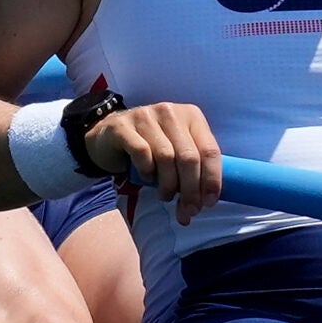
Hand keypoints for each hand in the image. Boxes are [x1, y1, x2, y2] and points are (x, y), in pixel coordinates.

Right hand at [84, 102, 221, 224]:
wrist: (109, 135)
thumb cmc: (151, 146)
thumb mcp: (177, 150)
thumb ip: (193, 170)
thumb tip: (203, 203)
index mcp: (192, 116)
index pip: (210, 150)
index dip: (212, 179)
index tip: (209, 202)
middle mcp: (171, 112)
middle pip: (189, 157)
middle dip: (191, 189)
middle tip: (188, 209)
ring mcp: (146, 116)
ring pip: (166, 157)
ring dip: (168, 184)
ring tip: (165, 196)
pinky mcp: (123, 126)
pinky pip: (141, 152)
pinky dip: (147, 170)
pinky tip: (147, 177)